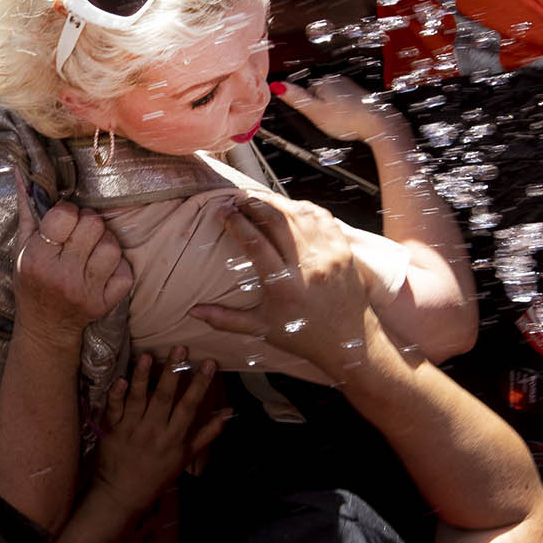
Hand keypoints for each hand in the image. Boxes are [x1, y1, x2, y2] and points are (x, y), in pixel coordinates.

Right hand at [16, 196, 133, 336]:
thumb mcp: (22, 247)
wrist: (45, 326)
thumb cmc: (32, 280)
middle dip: (89, 224)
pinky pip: (125, 272)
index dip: (68, 213)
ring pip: (112, 247)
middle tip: (80, 235)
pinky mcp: (104, 304)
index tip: (64, 222)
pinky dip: (118, 267)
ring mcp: (85, 292)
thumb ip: (27, 208)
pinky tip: (102, 270)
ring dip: (105, 244)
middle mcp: (62, 276)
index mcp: (38, 258)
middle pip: (93, 226)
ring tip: (92, 251)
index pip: (65, 215)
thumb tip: (22, 170)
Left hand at [87, 350, 227, 517]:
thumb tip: (227, 413)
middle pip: (164, 398)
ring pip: (138, 399)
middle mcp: (154, 432)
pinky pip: (113, 410)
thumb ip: (206, 434)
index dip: (200, 384)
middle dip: (173, 372)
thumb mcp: (185, 458)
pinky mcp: (112, 431)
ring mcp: (131, 430)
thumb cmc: (157, 476)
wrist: (123, 495)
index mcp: (174, 439)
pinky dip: (115, 395)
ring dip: (142, 376)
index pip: (189, 406)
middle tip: (180, 348)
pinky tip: (120, 379)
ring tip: (148, 355)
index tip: (209, 362)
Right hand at [192, 191, 376, 376]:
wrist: (349, 343)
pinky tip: (290, 207)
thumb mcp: (262, 328)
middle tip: (238, 199)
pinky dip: (305, 208)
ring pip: (300, 214)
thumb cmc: (304, 336)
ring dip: (277, 202)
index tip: (224, 211)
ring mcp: (329, 255)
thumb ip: (225, 319)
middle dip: (254, 204)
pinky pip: (323, 217)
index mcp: (284, 285)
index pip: (255, 242)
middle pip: (277, 220)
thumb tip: (193, 311)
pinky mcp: (344, 250)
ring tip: (260, 199)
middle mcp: (308, 266)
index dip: (236, 222)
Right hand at [276, 74, 398, 147]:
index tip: (317, 118)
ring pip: (332, 100)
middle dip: (322, 110)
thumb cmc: (347, 120)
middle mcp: (335, 80)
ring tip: (341, 123)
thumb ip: (296, 98)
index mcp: (322, 82)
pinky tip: (349, 121)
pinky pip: (345, 104)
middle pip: (319, 96)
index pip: (305, 93)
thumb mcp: (315, 112)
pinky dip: (345, 112)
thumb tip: (278, 86)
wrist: (376, 123)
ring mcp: (348, 86)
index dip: (309, 109)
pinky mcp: (358, 94)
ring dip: (335, 112)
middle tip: (329, 122)